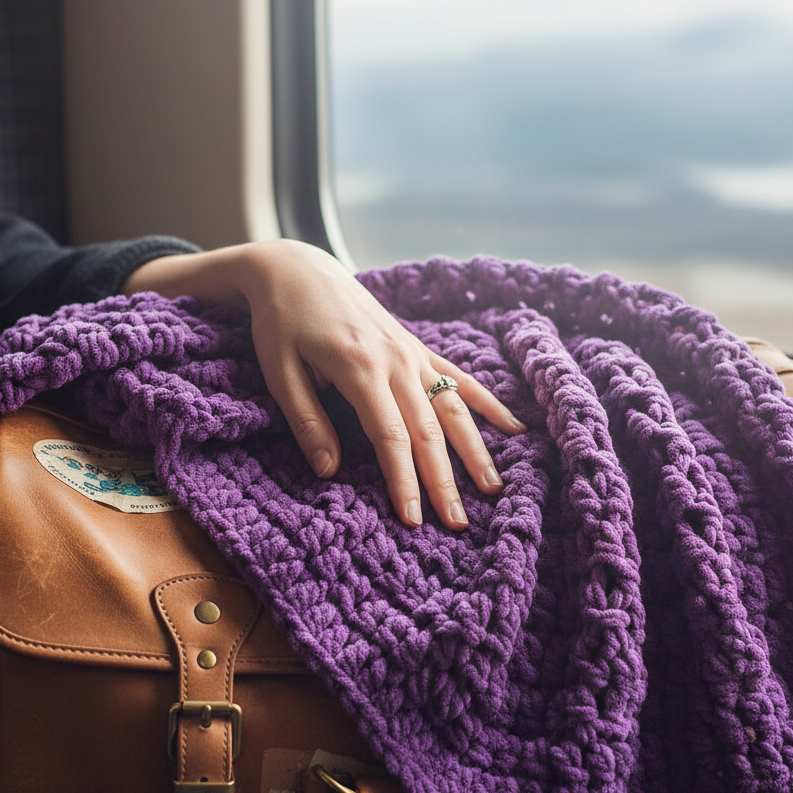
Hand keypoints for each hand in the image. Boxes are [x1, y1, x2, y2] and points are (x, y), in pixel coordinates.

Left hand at [123, 240, 524, 529]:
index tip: (413, 520)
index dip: (404, 480)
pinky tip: (513, 427)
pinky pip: (459, 377)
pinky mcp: (417, 346)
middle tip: (458, 523)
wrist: (297, 268)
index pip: (391, 436)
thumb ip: (307, 421)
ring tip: (492, 488)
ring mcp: (412, 352)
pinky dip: (487, 402)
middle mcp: (396, 360)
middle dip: (445, 479)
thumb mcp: (279, 370)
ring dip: (474, 449)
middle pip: (429, 429)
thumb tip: (329, 472)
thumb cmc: (281, 321)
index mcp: (359, 368)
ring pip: (453, 406)